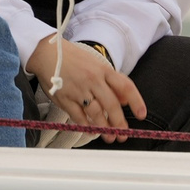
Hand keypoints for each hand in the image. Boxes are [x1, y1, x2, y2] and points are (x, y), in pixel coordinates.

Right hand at [27, 37, 144, 138]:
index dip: (136, 101)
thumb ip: (112, 82)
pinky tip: (91, 130)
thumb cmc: (73, 59)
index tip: (142, 114)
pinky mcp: (65, 98)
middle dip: (119, 123)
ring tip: (109, 137)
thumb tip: (126, 101)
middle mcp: (93, 79)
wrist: (47, 53)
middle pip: (112, 105)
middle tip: (123, 134)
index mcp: (103, 70)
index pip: (125, 86)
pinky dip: (86, 126)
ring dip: (105, 128)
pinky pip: (78, 116)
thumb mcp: (96, 65)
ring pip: (96, 113)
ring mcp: (79, 89)